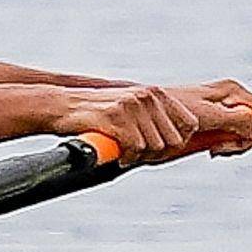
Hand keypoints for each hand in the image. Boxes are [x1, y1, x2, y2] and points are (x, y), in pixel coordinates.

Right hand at [50, 83, 251, 164]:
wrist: (61, 107)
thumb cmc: (99, 115)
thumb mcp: (133, 109)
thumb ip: (157, 119)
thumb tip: (184, 141)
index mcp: (157, 93)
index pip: (189, 125)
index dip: (178, 143)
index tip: (160, 151)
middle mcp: (147, 96)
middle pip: (174, 140)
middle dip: (158, 154)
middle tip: (139, 154)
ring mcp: (132, 105)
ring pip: (156, 147)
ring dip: (140, 156)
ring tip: (125, 152)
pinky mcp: (115, 117)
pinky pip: (135, 148)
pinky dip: (127, 157)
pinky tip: (118, 154)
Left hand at [172, 78, 251, 155]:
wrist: (145, 111)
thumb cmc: (170, 111)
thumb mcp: (206, 116)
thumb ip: (236, 121)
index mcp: (233, 90)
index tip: (229, 143)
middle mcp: (232, 96)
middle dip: (244, 141)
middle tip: (218, 150)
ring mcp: (225, 107)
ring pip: (248, 132)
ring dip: (234, 145)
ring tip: (212, 149)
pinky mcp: (216, 119)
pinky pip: (234, 135)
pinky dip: (225, 145)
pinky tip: (210, 149)